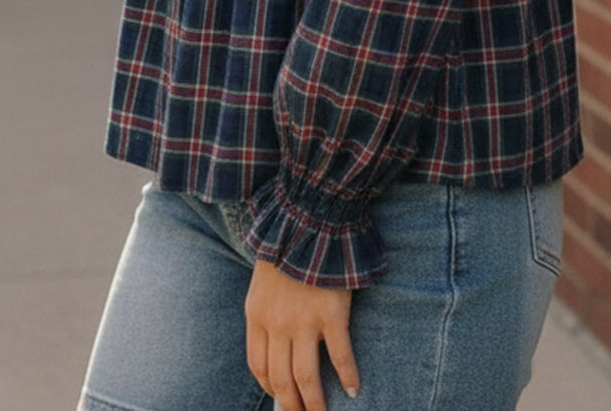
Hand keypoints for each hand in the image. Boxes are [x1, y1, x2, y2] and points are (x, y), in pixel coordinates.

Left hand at [245, 259, 357, 410]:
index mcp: (257, 314)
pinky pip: (340, 355)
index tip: (280, 396)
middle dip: (290, 405)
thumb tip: (276, 338)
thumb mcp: (264, 278)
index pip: (258, 364)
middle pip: (280, 378)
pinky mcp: (332, 314)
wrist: (310, 218)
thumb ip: (267, 308)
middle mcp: (277, 323)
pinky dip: (348, 376)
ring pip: (307, 377)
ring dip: (314, 404)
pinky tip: (353, 390)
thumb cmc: (287, 245)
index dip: (269, 385)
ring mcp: (304, 320)